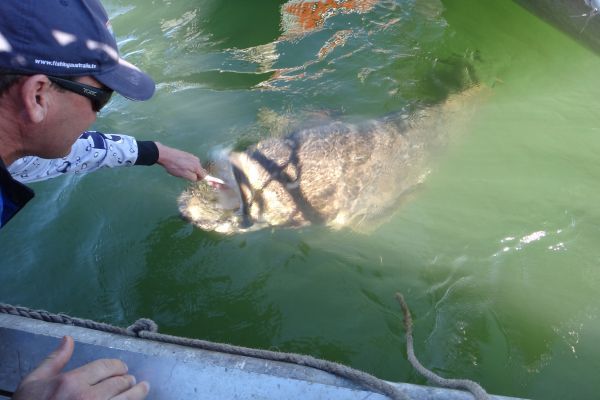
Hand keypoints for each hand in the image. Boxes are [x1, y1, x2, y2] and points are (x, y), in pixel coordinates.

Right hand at [13, 336, 149, 399]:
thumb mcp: (34, 382)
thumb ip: (55, 360)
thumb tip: (68, 339)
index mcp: (71, 382)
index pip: (106, 367)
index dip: (117, 366)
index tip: (122, 367)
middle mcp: (87, 398)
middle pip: (118, 383)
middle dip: (127, 379)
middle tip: (133, 379)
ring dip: (138, 392)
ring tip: (143, 388)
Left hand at [155, 142, 206, 180]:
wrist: (166, 155)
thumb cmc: (174, 166)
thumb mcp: (183, 175)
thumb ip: (192, 177)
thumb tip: (197, 178)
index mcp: (197, 166)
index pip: (203, 176)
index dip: (197, 179)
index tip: (190, 178)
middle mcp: (197, 161)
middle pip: (200, 170)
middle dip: (194, 173)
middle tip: (185, 174)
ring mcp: (193, 156)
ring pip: (195, 166)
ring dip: (191, 169)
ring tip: (181, 168)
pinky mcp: (188, 154)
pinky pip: (191, 162)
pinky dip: (188, 164)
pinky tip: (180, 164)